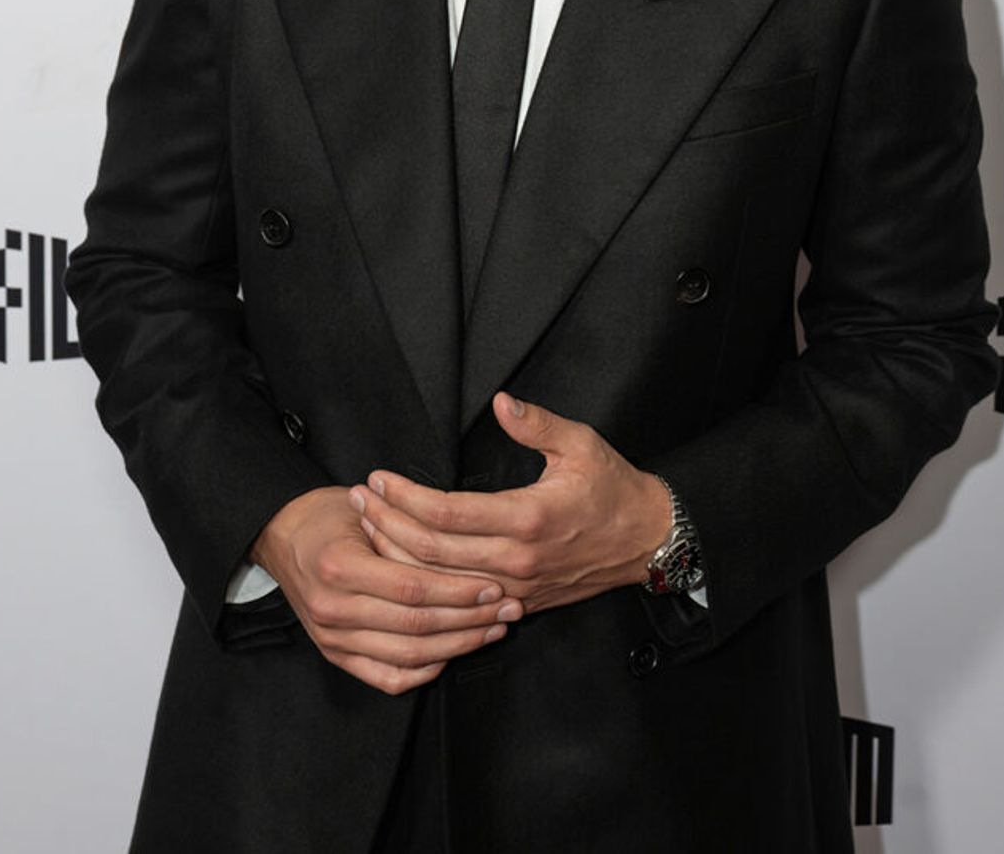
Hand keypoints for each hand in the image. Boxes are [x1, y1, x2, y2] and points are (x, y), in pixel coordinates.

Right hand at [249, 486, 522, 694]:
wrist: (284, 535)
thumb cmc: (331, 515)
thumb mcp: (364, 508)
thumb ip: (407, 531)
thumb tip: (469, 547)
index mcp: (341, 567)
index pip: (412, 589)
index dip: (459, 591)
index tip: (495, 586)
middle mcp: (333, 608)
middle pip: (416, 626)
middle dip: (470, 620)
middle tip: (508, 610)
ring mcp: (332, 638)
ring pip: (408, 655)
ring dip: (458, 646)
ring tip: (492, 630)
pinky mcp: (335, 655)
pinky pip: (386, 677)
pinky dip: (423, 671)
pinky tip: (451, 655)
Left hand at [350, 393, 671, 614]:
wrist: (645, 541)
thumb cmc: (613, 488)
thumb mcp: (581, 444)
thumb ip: (537, 423)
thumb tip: (501, 401)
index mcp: (528, 517)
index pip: (446, 513)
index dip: (404, 496)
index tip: (379, 478)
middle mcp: (516, 559)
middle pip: (430, 552)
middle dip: (385, 524)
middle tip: (358, 499)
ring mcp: (515, 587)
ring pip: (439, 582)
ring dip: (396, 556)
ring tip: (367, 527)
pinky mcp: (518, 602)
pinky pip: (459, 599)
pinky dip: (425, 583)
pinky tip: (402, 564)